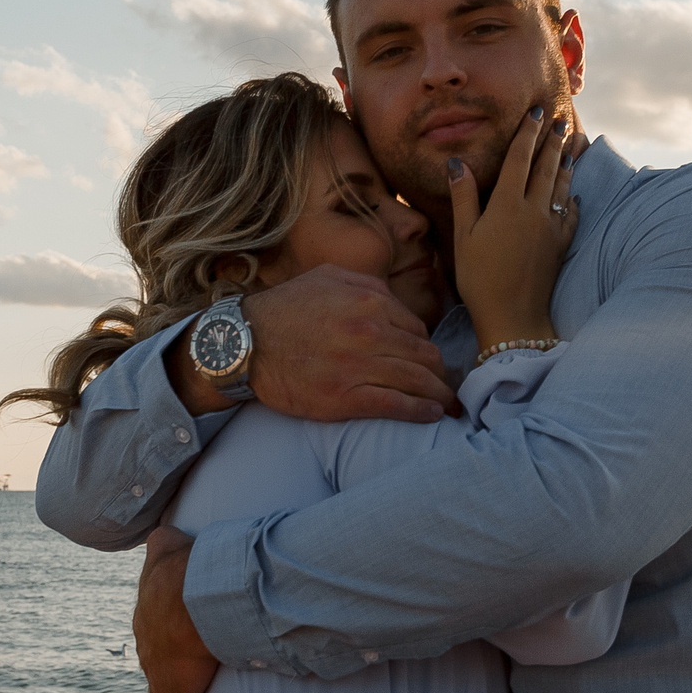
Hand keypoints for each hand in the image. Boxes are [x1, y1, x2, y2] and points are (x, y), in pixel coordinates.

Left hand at [135, 527, 217, 692]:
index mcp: (147, 619)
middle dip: (168, 666)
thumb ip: (161, 540)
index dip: (167, 636)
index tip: (180, 639)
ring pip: (160, 690)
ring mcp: (157, 676)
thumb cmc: (182, 571)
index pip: (153, 633)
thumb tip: (159, 532)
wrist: (191, 599)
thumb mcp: (166, 545)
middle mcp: (147, 649)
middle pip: (155, 663)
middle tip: (188, 668)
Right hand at [165, 264, 456, 421]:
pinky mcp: (347, 398)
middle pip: (425, 356)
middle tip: (446, 385)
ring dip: (438, 394)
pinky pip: (397, 406)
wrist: (244, 343)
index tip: (428, 361)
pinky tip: (432, 415)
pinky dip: (421, 411)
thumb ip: (367, 286)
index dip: (424, 347)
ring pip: (418, 381)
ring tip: (447, 403)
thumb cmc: (283, 309)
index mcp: (370, 301)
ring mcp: (360, 366)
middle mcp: (371, 332)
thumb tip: (397, 304)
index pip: (417, 328)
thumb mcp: (327, 277)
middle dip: (440, 373)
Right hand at [448, 104, 577, 355]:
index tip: (536, 111)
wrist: (513, 315)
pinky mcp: (561, 245)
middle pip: (546, 167)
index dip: (528, 132)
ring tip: (571, 147)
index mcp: (507, 204)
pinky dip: (573, 200)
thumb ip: (463, 196)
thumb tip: (458, 163)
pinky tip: (575, 196)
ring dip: (567, 164)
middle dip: (553, 142)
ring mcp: (551, 227)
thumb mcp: (464, 237)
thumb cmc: (480, 278)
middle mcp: (534, 210)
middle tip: (561, 120)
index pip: (519, 158)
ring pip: (562, 187)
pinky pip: (571, 215)